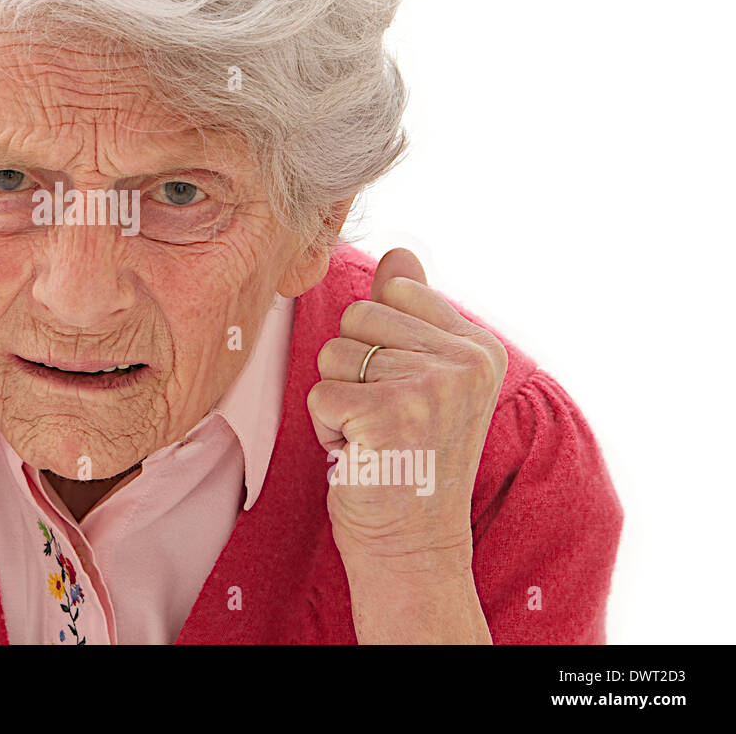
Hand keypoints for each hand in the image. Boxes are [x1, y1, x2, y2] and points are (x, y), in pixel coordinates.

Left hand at [307, 248, 507, 573]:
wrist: (412, 548)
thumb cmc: (410, 461)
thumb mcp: (423, 379)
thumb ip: (412, 313)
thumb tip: (400, 252)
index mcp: (479, 347)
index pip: (395, 292)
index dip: (380, 343)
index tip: (405, 394)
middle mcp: (463, 362)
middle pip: (358, 317)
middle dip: (355, 370)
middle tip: (385, 422)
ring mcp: (427, 387)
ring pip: (334, 352)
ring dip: (339, 399)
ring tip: (373, 437)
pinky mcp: (385, 414)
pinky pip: (320, 391)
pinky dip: (327, 427)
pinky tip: (360, 454)